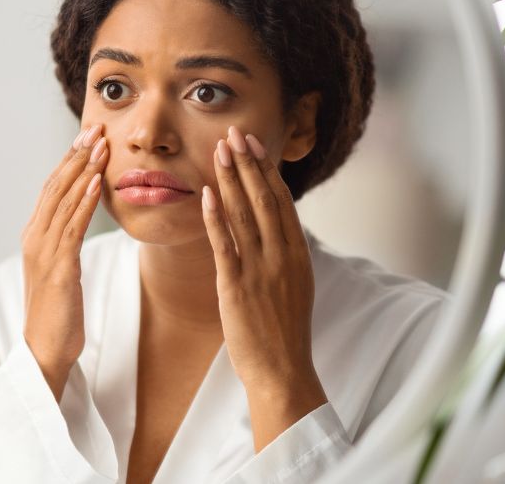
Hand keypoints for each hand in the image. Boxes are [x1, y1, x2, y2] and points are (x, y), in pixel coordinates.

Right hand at [21, 124, 107, 400]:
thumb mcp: (61, 269)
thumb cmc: (58, 313)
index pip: (51, 188)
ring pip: (63, 201)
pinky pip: (72, 228)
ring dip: (83, 170)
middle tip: (95, 128)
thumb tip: (80, 217)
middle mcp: (34, 238)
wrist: (45, 350)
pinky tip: (96, 183)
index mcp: (34, 236)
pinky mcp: (58, 269)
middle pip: (55, 186)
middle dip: (76, 155)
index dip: (69, 160)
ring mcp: (44, 252)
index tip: (87, 136)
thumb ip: (65, 241)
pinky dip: (83, 203)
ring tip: (100, 145)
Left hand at [201, 126, 326, 451]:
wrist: (283, 371)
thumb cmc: (283, 332)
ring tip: (219, 150)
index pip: (281, 202)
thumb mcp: (292, 286)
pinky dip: (216, 217)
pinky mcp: (237, 286)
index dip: (266, 170)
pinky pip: (225, 244)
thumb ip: (283, 255)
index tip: (253, 144)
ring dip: (231, 179)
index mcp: (297, 255)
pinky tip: (206, 194)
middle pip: (264, 199)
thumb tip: (275, 229)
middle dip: (248, 163)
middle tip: (234, 133)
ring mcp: (261, 270)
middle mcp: (282, 256)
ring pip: (245, 214)